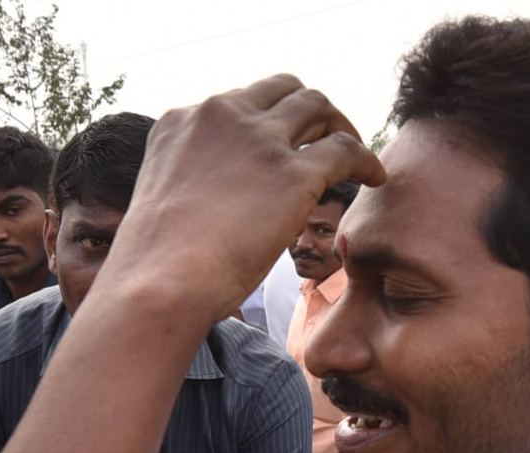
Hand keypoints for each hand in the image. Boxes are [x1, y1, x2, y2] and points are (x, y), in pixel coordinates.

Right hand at [110, 74, 386, 322]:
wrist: (158, 285)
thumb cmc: (156, 267)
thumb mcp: (164, 201)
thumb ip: (192, 182)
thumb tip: (219, 202)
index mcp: (181, 120)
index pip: (238, 103)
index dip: (266, 122)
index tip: (282, 145)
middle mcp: (220, 116)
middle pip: (282, 90)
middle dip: (308, 113)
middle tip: (324, 141)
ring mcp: (258, 140)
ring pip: (317, 106)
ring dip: (340, 126)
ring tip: (353, 156)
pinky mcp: (292, 172)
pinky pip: (346, 149)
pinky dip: (365, 160)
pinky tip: (373, 178)